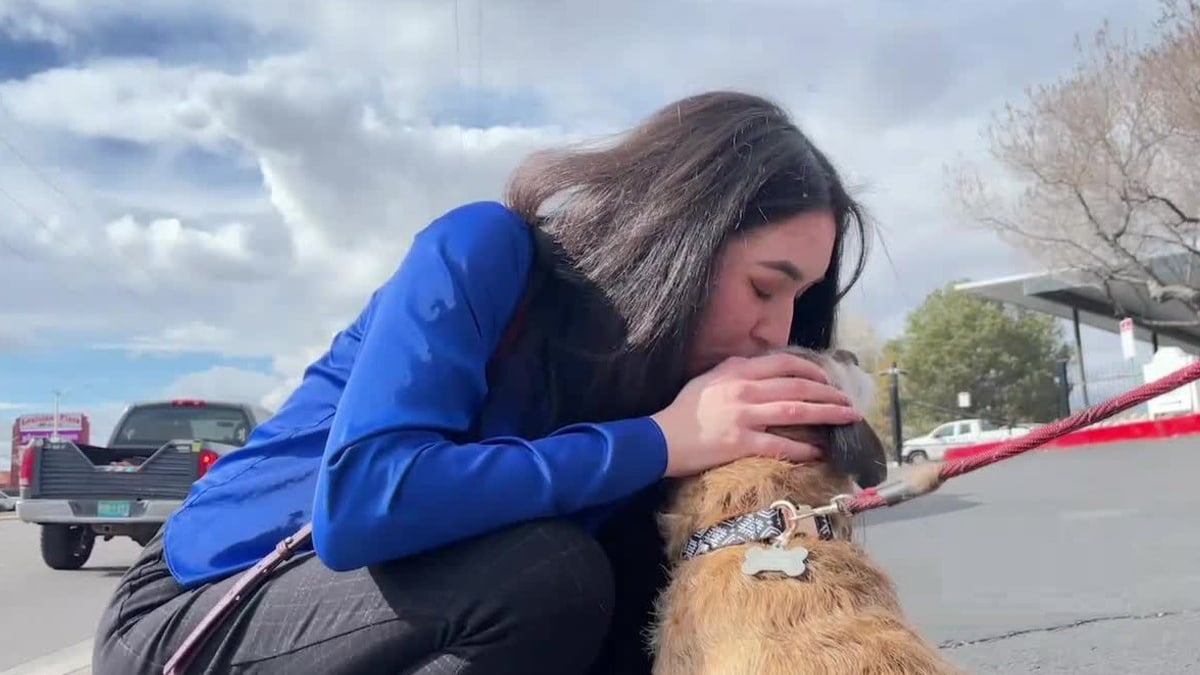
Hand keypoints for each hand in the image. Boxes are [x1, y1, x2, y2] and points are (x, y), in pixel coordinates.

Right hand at [650, 352, 862, 477]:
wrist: (660, 438)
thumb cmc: (683, 410)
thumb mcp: (707, 378)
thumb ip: (734, 368)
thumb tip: (759, 364)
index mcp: (737, 372)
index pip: (784, 364)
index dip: (812, 371)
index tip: (827, 380)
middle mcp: (744, 390)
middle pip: (798, 388)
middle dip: (829, 394)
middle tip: (849, 402)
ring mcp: (744, 417)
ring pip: (796, 412)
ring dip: (827, 415)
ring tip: (847, 419)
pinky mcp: (741, 443)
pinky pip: (781, 445)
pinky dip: (804, 448)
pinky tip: (820, 450)